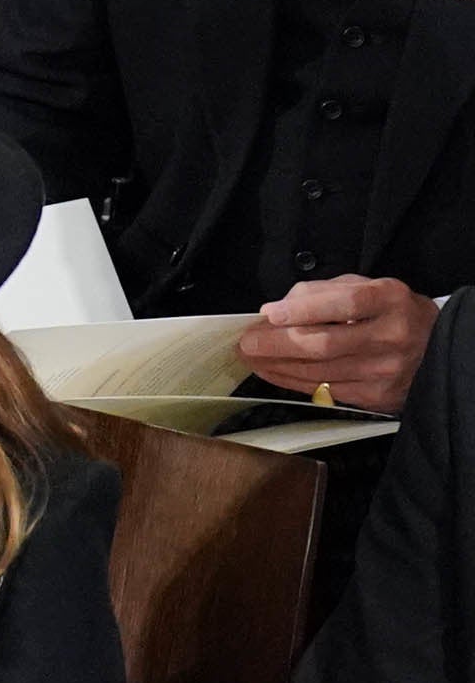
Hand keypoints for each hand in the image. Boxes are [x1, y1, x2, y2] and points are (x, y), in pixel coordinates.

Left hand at [241, 275, 436, 413]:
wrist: (437, 349)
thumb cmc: (390, 313)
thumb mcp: (367, 287)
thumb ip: (323, 291)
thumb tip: (278, 307)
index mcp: (390, 300)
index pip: (345, 303)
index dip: (303, 309)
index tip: (269, 313)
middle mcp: (391, 336)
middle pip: (323, 344)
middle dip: (276, 344)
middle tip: (246, 342)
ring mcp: (384, 370)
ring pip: (318, 372)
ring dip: (276, 366)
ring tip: (251, 357)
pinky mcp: (376, 396)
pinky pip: (323, 390)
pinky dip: (291, 381)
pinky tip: (272, 371)